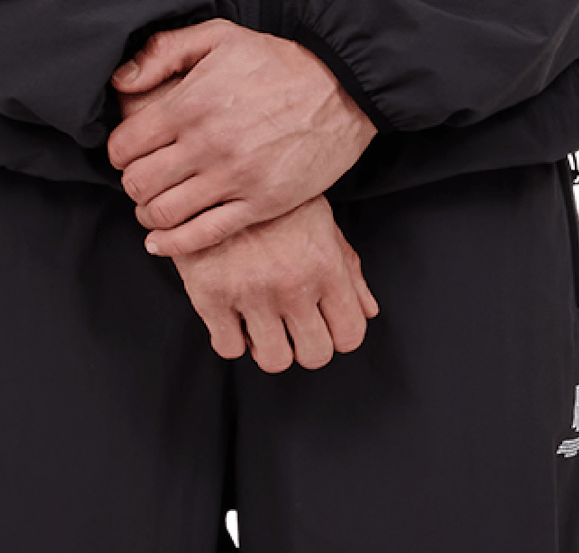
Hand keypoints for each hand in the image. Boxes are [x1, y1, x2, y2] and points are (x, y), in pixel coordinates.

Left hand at [107, 20, 375, 256]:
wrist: (342, 91)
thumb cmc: (279, 64)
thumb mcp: (219, 37)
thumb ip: (164, 52)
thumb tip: (120, 82)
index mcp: (191, 104)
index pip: (125, 145)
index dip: (119, 154)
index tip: (129, 155)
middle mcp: (207, 144)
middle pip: (139, 183)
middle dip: (132, 186)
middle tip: (143, 182)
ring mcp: (233, 179)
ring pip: (165, 213)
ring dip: (149, 215)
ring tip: (154, 208)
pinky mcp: (258, 205)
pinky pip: (203, 235)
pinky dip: (173, 245)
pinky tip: (160, 243)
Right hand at [169, 194, 379, 373]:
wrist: (209, 166)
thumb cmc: (271, 196)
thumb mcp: (319, 220)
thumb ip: (348, 268)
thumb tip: (368, 310)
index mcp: (324, 263)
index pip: (350, 334)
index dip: (339, 335)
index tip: (324, 325)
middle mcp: (292, 282)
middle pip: (315, 356)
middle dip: (306, 345)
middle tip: (293, 326)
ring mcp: (250, 292)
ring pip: (274, 360)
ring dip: (270, 346)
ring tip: (262, 321)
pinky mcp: (210, 296)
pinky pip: (229, 349)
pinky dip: (232, 338)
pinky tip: (233, 314)